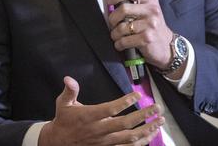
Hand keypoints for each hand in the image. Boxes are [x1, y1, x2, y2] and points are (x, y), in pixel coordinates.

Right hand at [39, 76, 163, 145]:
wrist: (57, 144)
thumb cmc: (64, 120)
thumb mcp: (63, 104)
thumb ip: (70, 91)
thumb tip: (68, 78)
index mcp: (89, 117)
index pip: (110, 109)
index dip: (124, 102)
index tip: (138, 95)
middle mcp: (99, 131)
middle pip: (124, 124)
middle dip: (143, 116)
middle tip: (157, 107)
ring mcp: (105, 143)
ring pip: (129, 138)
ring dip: (147, 129)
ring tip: (160, 120)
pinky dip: (142, 142)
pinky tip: (152, 134)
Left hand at [107, 0, 178, 75]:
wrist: (167, 46)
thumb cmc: (154, 28)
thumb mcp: (149, 11)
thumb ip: (135, 5)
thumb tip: (113, 4)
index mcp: (151, 1)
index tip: (110, 1)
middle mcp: (152, 11)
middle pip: (123, 9)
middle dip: (113, 18)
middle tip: (112, 24)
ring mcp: (150, 25)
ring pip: (121, 27)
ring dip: (115, 34)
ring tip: (117, 36)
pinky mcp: (147, 38)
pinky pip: (124, 41)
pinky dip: (119, 44)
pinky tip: (121, 44)